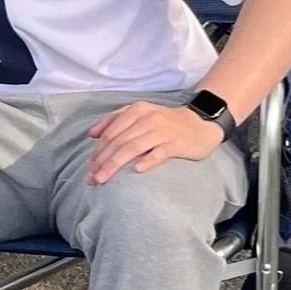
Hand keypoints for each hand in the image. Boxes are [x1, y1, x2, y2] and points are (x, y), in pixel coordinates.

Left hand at [87, 101, 224, 184]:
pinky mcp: (177, 143)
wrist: (202, 124)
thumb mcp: (140, 114)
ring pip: (133, 147)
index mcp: (136, 111)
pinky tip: (136, 170)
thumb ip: (115, 120)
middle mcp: (148, 118)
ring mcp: (163, 131)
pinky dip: (147, 160)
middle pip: (119, 141)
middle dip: (102, 161)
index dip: (98, 151)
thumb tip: (92, 134)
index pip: (111, 133)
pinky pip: (159, 152)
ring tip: (103, 179)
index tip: (88, 169)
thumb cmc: (166, 122)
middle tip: (91, 179)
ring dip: (115, 164)